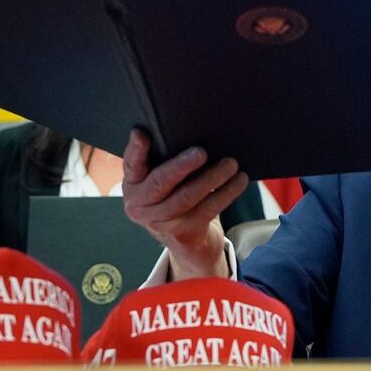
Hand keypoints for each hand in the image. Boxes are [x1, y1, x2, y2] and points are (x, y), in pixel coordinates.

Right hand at [122, 129, 248, 279]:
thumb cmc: (174, 196)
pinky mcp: (183, 233)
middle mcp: (140, 206)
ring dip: (213, 178)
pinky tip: (239, 181)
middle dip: (182, 165)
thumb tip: (187, 130)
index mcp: (133, 185)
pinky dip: (226, 193)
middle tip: (202, 152)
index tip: (141, 134)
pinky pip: (207, 209)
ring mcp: (161, 223)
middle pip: (161, 182)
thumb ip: (164, 158)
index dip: (136, 149)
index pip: (131, 164)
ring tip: (231, 164)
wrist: (185, 239)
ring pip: (188, 196)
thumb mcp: (161, 178)